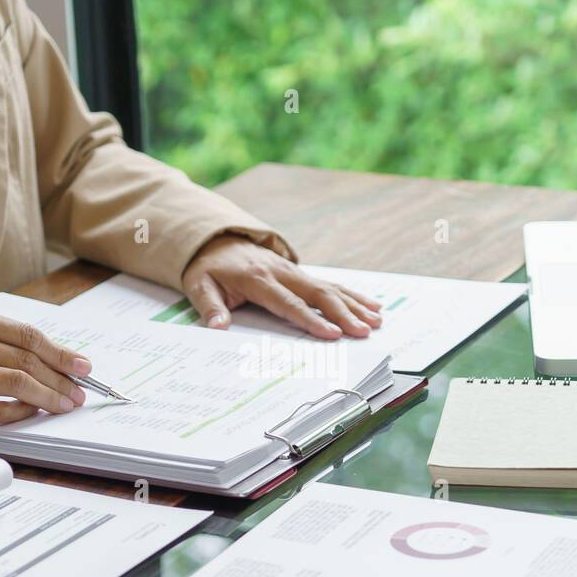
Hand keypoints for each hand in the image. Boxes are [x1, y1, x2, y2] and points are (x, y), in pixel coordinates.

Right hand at [0, 302, 91, 424]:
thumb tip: (48, 357)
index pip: (28, 334)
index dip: (61, 352)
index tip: (83, 365)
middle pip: (28, 357)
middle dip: (62, 377)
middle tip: (80, 391)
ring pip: (18, 381)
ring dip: (49, 396)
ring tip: (65, 404)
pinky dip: (20, 412)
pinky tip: (32, 413)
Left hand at [181, 235, 382, 338]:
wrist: (216, 240)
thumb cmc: (209, 268)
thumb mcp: (199, 286)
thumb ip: (210, 307)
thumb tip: (217, 327)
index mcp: (257, 279)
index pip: (288, 303)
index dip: (310, 320)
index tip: (331, 335)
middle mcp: (282, 273)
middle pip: (318, 294)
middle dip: (343, 314)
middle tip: (363, 332)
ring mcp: (294, 271)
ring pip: (330, 288)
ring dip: (355, 305)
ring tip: (377, 321)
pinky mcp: (301, 274)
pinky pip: (331, 284)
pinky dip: (353, 295)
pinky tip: (372, 306)